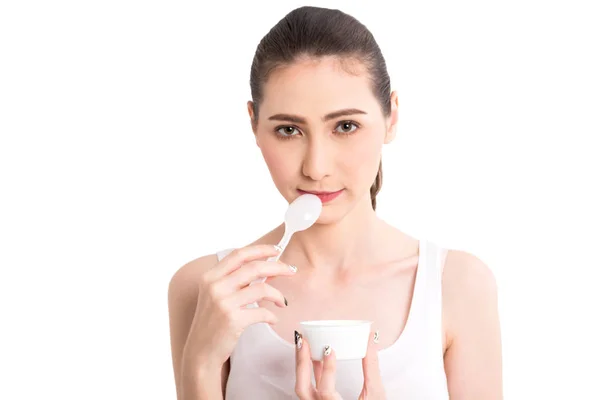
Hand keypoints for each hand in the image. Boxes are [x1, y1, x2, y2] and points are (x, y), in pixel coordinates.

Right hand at [182, 244, 296, 370]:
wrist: (200, 351)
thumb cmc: (212, 323)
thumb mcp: (216, 295)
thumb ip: (235, 280)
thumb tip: (266, 268)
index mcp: (210, 277)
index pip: (239, 255)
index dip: (260, 249)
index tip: (276, 250)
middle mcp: (215, 286)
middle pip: (254, 267)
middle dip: (278, 266)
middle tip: (291, 270)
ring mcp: (224, 303)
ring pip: (262, 289)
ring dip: (278, 295)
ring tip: (282, 302)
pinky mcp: (233, 320)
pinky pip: (262, 312)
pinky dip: (272, 315)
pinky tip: (273, 319)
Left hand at [294, 331, 385, 398]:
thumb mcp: (375, 393)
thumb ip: (371, 367)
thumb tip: (371, 340)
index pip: (326, 392)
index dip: (326, 370)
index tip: (329, 349)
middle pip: (302, 388)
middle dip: (302, 362)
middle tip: (304, 342)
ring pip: (302, 387)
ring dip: (302, 364)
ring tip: (305, 345)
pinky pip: (308, 386)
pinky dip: (309, 370)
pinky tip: (314, 357)